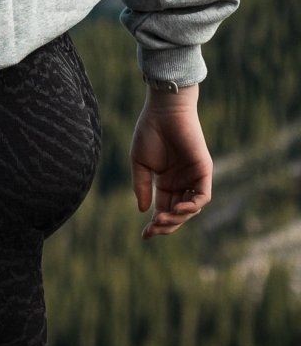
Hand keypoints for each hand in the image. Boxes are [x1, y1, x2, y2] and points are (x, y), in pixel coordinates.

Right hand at [130, 85, 212, 239]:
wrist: (163, 110)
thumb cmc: (150, 131)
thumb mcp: (140, 163)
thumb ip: (142, 187)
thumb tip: (144, 211)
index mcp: (166, 181)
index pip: (164, 209)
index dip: (156, 224)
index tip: (144, 235)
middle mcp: (181, 182)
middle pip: (178, 213)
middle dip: (166, 224)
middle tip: (153, 228)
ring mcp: (193, 177)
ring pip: (191, 208)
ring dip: (178, 218)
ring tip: (161, 218)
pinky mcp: (204, 170)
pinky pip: (202, 196)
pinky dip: (192, 206)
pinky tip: (178, 208)